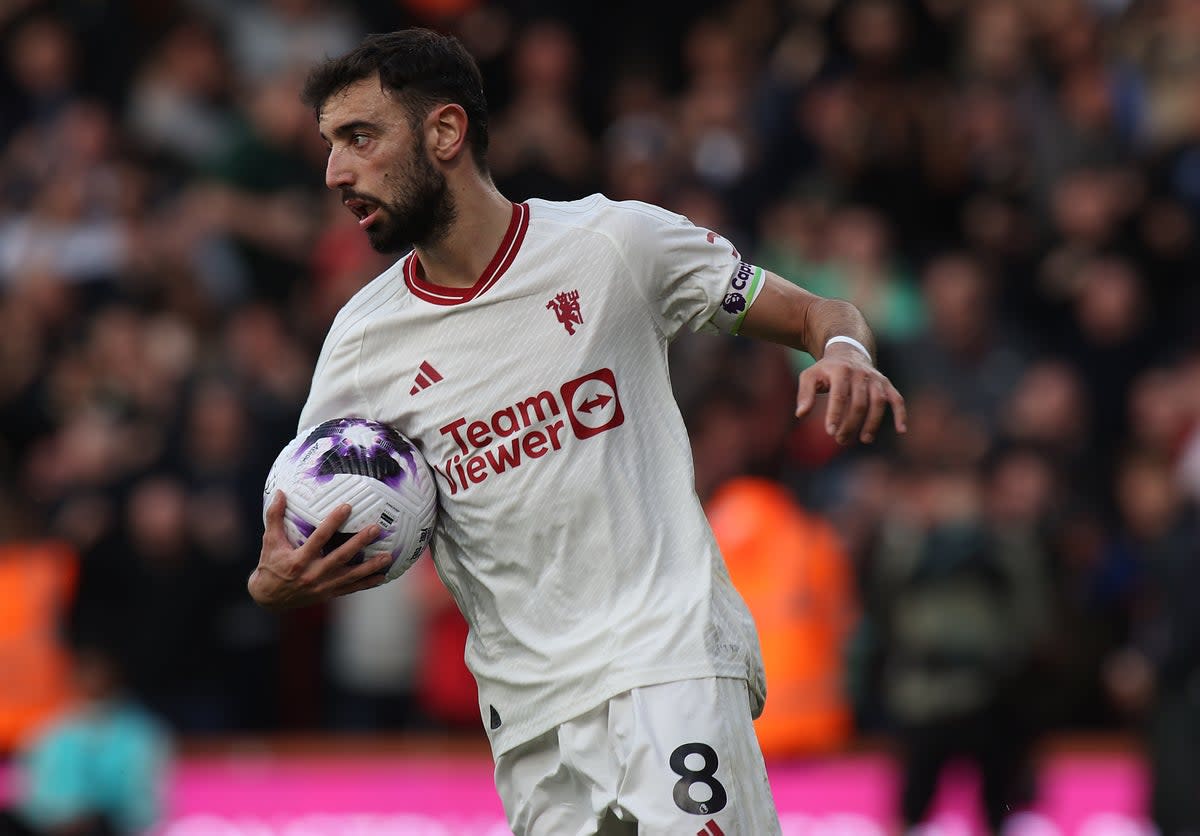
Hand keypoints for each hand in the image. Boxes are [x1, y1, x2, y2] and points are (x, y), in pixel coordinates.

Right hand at [248, 491, 391, 610]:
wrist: (269, 599)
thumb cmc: (270, 566)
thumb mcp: (270, 541)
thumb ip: (274, 517)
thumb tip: (279, 492)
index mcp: (299, 560)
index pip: (319, 538)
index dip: (333, 522)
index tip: (347, 507)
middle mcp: (312, 574)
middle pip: (340, 557)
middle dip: (359, 543)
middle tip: (375, 529)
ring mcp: (322, 586)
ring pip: (350, 575)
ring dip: (370, 566)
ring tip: (387, 556)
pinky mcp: (328, 594)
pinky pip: (351, 588)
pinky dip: (367, 583)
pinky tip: (382, 576)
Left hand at [795, 344, 906, 444]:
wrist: (848, 351)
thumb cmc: (825, 370)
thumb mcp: (810, 376)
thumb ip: (804, 394)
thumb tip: (800, 414)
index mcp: (841, 371)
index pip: (839, 395)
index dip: (835, 414)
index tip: (830, 432)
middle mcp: (861, 373)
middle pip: (859, 403)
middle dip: (851, 424)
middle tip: (841, 440)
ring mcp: (876, 378)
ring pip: (879, 402)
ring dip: (873, 423)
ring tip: (864, 439)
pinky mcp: (886, 384)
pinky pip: (897, 398)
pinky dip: (901, 413)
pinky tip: (901, 429)